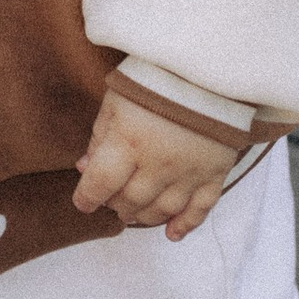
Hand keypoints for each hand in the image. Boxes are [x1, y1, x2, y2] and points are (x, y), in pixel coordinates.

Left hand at [72, 88, 242, 240]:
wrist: (209, 65)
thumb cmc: (156, 76)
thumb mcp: (117, 99)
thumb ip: (100, 137)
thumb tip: (85, 168)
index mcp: (128, 142)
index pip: (100, 183)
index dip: (87, 197)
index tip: (83, 202)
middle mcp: (158, 164)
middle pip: (131, 201)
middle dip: (116, 205)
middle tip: (112, 201)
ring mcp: (189, 171)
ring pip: (162, 209)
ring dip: (144, 216)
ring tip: (134, 214)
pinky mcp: (215, 172)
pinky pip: (201, 208)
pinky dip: (186, 224)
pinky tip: (172, 233)